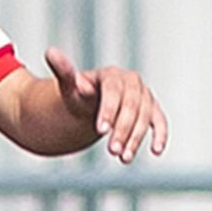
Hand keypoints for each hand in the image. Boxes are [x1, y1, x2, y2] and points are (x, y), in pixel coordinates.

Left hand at [45, 46, 167, 163]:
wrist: (91, 104)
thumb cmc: (79, 96)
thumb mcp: (69, 86)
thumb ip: (64, 72)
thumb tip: (51, 52)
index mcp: (110, 75)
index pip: (112, 91)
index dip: (108, 110)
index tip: (100, 130)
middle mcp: (131, 81)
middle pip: (131, 105)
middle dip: (122, 129)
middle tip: (112, 151)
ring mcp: (144, 95)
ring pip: (145, 116)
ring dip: (136, 138)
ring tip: (123, 158)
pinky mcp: (152, 109)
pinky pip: (159, 121)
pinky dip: (160, 135)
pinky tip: (156, 151)